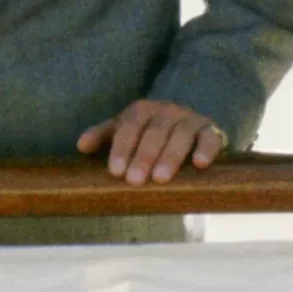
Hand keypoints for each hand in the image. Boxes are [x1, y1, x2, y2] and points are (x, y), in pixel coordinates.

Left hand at [77, 98, 226, 185]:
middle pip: (155, 131)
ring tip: (161, 178)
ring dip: (170, 156)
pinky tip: (199, 165)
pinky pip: (210, 138)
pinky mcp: (212, 131)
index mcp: (143, 110)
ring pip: (181, 134)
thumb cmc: (149, 133)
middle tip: (135, 181)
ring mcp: (191, 119)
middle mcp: (167, 111)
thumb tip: (81, 146)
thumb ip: (104, 136)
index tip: (115, 171)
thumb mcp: (125, 131)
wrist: (189, 126)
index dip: (122, 147)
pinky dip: (206, 149)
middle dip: (143, 156)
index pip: (130, 125)